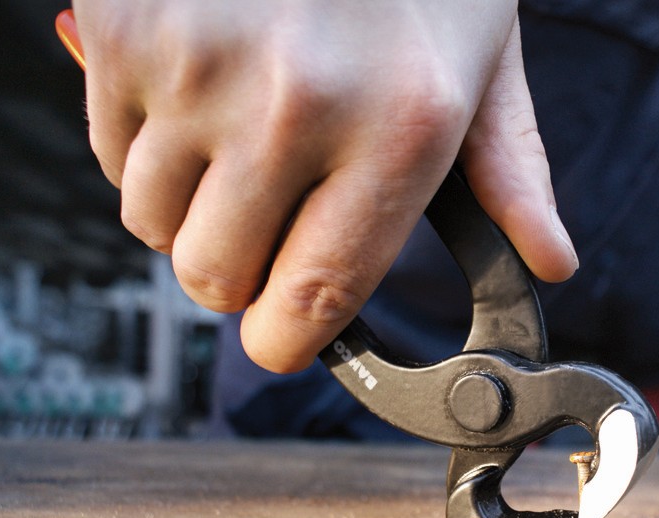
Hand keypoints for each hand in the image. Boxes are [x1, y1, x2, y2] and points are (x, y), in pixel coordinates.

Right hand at [73, 0, 577, 371]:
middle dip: (237, 271)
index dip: (287, 341)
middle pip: (216, 278)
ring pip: (153, 223)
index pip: (315, 299)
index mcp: (402, 126)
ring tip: (235, 140)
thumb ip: (511, 168)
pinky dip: (145, 146)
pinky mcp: (125, 34)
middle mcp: (297, 106)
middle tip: (265, 220)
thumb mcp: (484, 55)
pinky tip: (196, 92)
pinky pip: (109, 155)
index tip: (282, 336)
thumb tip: (549, 261)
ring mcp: (199, 68)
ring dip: (190, 208)